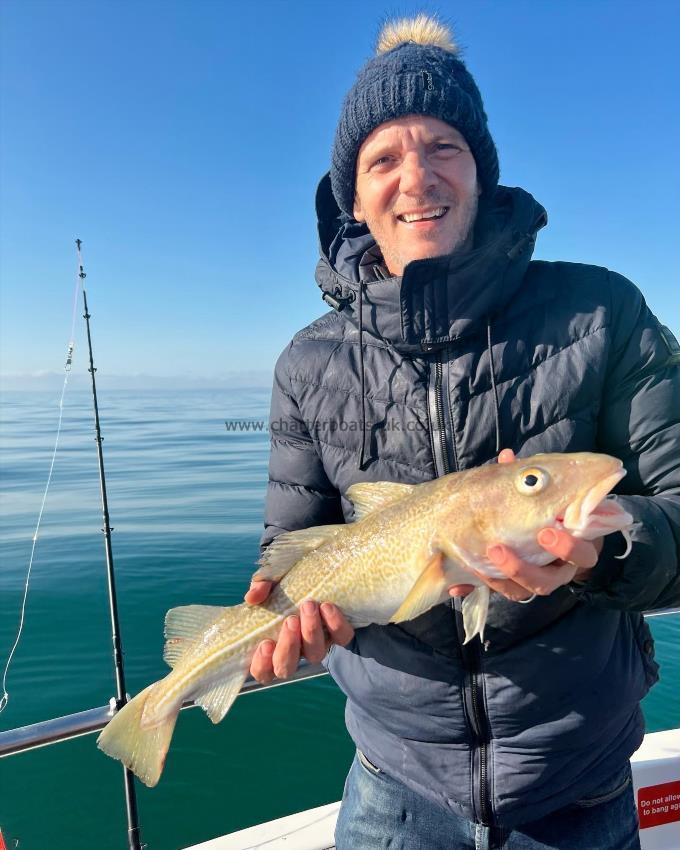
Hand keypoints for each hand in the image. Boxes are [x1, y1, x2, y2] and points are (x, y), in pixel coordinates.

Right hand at [244, 580, 353, 682]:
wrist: (319, 574)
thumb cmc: (285, 585)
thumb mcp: (269, 582)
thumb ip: (259, 587)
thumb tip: (252, 598)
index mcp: (271, 646)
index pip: (263, 671)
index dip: (262, 664)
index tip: (265, 643)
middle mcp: (294, 652)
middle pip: (287, 668)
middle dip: (288, 646)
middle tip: (290, 620)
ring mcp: (317, 645)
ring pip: (315, 655)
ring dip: (311, 632)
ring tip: (308, 606)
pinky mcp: (339, 634)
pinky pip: (342, 638)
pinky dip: (335, 624)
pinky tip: (327, 606)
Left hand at [447, 449, 602, 601]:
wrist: (534, 528)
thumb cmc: (545, 509)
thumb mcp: (538, 494)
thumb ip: (524, 478)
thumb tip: (507, 456)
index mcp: (574, 546)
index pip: (583, 554)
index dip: (568, 547)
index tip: (546, 530)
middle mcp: (559, 569)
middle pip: (551, 581)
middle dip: (526, 567)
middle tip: (501, 548)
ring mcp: (537, 580)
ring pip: (526, 590)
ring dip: (504, 575)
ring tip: (487, 553)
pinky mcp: (516, 587)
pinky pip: (501, 592)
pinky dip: (481, 586)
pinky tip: (458, 585)